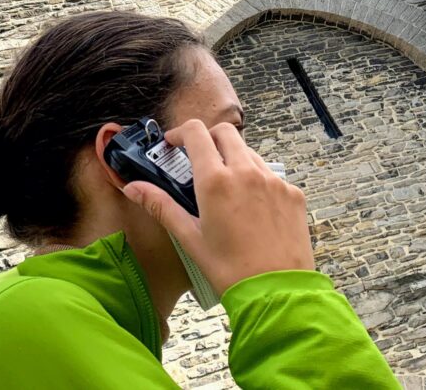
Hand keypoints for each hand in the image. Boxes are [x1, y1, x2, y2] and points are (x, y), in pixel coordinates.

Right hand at [122, 119, 315, 295]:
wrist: (277, 293)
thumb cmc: (229, 270)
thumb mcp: (190, 238)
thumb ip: (161, 206)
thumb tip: (133, 187)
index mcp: (216, 181)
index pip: (196, 133)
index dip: (180, 133)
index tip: (173, 143)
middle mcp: (246, 172)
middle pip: (225, 133)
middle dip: (209, 139)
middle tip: (198, 159)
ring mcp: (273, 181)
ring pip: (249, 153)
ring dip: (233, 158)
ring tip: (225, 187)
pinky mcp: (293, 193)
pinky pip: (271, 175)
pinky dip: (257, 180)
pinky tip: (252, 207)